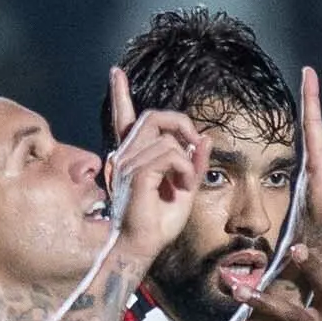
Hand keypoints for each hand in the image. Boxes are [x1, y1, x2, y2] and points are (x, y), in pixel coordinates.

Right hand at [102, 89, 206, 267]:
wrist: (142, 247)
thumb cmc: (159, 222)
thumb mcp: (185, 188)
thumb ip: (193, 163)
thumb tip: (204, 138)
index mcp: (134, 157)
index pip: (126, 119)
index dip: (121, 94)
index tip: (116, 73)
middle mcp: (126, 156)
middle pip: (154, 116)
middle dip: (181, 123)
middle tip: (194, 143)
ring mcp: (127, 164)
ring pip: (166, 138)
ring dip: (186, 159)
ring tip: (185, 183)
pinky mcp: (136, 175)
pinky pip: (169, 155)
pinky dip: (184, 168)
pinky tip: (181, 185)